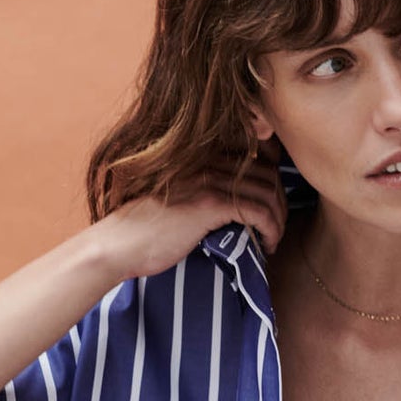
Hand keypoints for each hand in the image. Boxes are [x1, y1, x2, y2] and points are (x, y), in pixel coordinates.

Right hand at [93, 136, 289, 278]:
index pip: (257, 156)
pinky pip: (259, 211)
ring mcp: (208, 180)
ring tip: (272, 240)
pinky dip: (271, 230)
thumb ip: (206, 192)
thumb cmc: (146, 230)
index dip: (273, 182)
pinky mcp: (210, 204)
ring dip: (278, 220)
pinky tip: (266, 245)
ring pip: (268, 193)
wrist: (119, 244)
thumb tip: (239, 205)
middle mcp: (207, 161)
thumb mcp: (179, 200)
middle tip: (276, 228)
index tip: (272, 209)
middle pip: (269, 174)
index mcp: (200, 156)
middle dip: (280, 204)